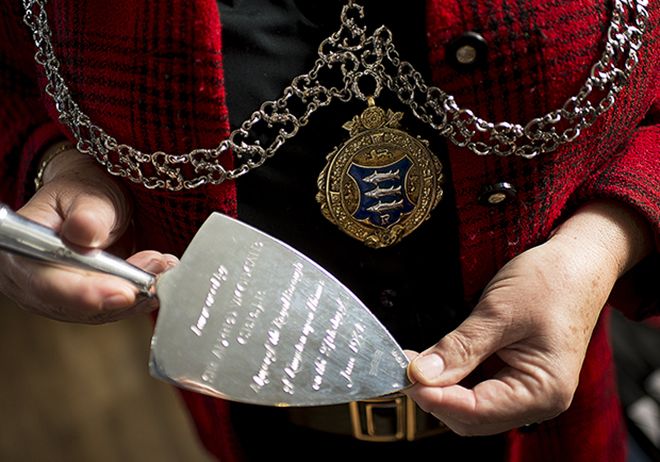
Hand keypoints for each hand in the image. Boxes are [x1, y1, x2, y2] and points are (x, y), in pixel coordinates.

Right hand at [0, 144, 176, 323]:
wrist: (94, 202)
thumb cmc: (84, 193)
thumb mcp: (88, 194)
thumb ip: (88, 215)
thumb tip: (85, 233)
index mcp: (22, 247)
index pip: (45, 282)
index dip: (83, 293)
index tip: (123, 291)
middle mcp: (31, 279)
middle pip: (72, 305)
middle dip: (119, 293)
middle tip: (154, 277)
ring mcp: (56, 295)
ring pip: (96, 312)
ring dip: (134, 294)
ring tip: (160, 267)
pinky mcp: (82, 302)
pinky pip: (109, 309)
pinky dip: (137, 297)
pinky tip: (157, 279)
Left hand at [404, 201, 653, 434]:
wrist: (579, 262)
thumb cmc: (551, 281)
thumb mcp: (499, 312)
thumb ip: (459, 348)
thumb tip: (420, 375)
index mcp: (543, 391)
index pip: (476, 412)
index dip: (435, 398)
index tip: (404, 376)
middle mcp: (539, 400)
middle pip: (473, 418)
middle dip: (436, 396)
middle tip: (404, 367)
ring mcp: (528, 390)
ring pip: (473, 408)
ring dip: (442, 390)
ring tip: (416, 363)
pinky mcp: (517, 376)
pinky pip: (480, 390)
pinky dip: (454, 380)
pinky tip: (437, 362)